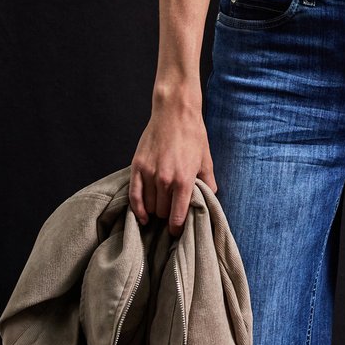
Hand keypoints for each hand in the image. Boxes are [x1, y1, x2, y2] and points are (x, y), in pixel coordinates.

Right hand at [129, 98, 217, 235]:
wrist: (175, 112)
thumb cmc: (193, 135)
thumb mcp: (206, 160)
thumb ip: (208, 184)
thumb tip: (210, 200)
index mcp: (184, 180)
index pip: (177, 216)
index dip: (178, 228)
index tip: (178, 231)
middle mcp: (165, 179)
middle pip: (162, 213)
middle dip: (168, 216)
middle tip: (172, 212)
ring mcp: (149, 173)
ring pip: (149, 206)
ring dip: (154, 210)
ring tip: (160, 207)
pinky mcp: (137, 166)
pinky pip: (134, 196)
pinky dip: (137, 209)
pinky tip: (142, 215)